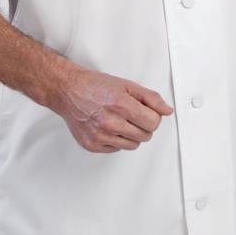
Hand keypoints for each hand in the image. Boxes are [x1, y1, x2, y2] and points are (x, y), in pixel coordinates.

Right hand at [50, 67, 173, 152]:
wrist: (68, 91)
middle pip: (145, 136)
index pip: (153, 123)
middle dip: (143, 125)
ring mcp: (100, 136)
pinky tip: (109, 127)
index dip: (153, 116)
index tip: (146, 112)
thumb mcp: (126, 85)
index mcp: (121, 105)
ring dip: (131, 134)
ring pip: (133, 145)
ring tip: (120, 120)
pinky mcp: (92, 145)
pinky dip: (116, 140)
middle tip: (132, 114)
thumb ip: (150, 98)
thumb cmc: (95, 86)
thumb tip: (167, 110)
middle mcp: (110, 122)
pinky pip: (116, 149)